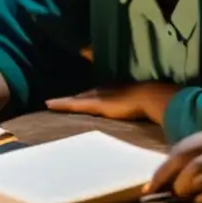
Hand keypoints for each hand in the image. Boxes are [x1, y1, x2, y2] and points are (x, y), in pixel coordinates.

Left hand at [45, 82, 176, 123]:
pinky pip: (73, 104)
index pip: (95, 93)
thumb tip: (146, 111)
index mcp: (114, 91)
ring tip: (49, 103)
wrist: (152, 97)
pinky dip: (62, 103)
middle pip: (82, 95)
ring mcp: (98, 97)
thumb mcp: (143, 102)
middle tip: (55, 101)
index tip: (75, 99)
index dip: (84, 96)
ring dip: (63, 102)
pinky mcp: (95, 104)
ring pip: (75, 100)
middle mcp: (103, 91)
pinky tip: (49, 104)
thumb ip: (140, 106)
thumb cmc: (151, 103)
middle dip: (71, 98)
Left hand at [147, 126, 201, 202]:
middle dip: (167, 179)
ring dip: (184, 191)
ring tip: (183, 198)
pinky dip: (201, 202)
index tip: (152, 181)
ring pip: (195, 179)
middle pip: (185, 162)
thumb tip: (175, 170)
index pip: (183, 147)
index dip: (164, 166)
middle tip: (156, 193)